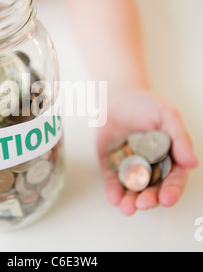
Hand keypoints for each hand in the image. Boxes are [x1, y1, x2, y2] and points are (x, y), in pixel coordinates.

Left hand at [97, 89, 197, 215]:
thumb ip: (179, 139)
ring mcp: (130, 166)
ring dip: (131, 200)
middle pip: (152, 188)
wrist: (116, 97)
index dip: (172, 190)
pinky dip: (113, 191)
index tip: (167, 199)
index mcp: (168, 156)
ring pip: (132, 189)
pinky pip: (113, 180)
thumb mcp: (167, 116)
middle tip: (143, 204)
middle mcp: (150, 165)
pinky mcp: (112, 165)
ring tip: (127, 208)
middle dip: (149, 199)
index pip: (173, 178)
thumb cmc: (145, 104)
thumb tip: (192, 164)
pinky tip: (114, 199)